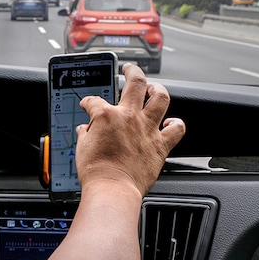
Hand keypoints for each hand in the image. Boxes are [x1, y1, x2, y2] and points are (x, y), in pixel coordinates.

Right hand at [75, 63, 184, 196]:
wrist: (113, 190)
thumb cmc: (96, 172)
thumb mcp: (82, 148)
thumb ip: (85, 135)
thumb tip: (83, 130)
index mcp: (106, 116)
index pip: (94, 101)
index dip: (88, 102)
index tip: (88, 105)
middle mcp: (129, 117)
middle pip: (135, 82)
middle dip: (132, 71)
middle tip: (129, 69)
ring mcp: (147, 129)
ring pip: (161, 98)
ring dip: (158, 90)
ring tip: (154, 88)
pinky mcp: (160, 145)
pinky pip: (177, 129)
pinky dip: (176, 124)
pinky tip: (171, 123)